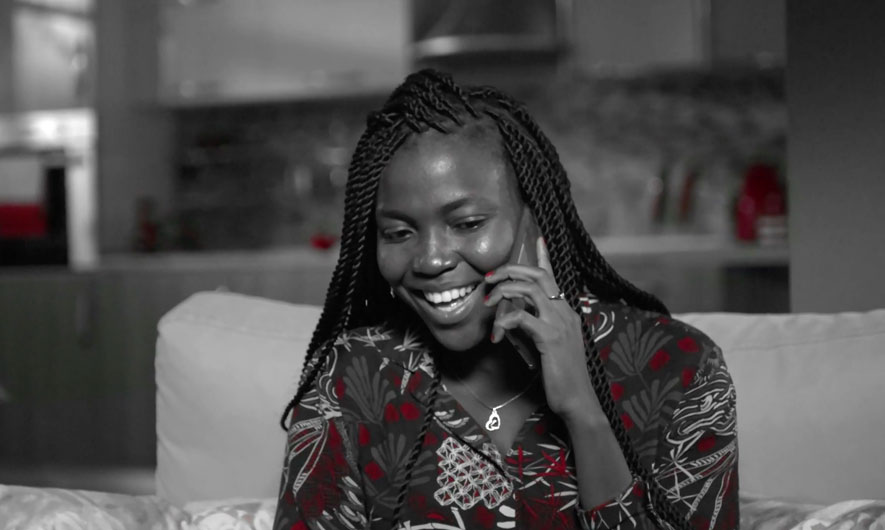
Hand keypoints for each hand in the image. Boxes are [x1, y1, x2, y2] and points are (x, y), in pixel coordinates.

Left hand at [484, 237, 606, 426]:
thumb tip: (513, 317)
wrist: (577, 400)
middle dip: (512, 270)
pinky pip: (523, 318)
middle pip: (539, 276)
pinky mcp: (550, 338)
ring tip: (488, 302)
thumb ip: (533, 328)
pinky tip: (497, 336)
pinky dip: (505, 322)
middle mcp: (565, 312)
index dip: (544, 256)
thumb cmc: (560, 376)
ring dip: (504, 291)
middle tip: (490, 277)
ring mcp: (560, 324)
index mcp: (566, 312)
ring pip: (530, 290)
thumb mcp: (545, 346)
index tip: (538, 237)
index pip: (554, 277)